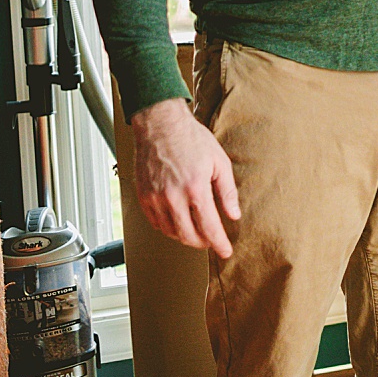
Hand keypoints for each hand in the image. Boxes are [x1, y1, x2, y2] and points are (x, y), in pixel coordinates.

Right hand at [131, 97, 240, 257]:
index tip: (226, 251)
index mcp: (196, 188)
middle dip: (202, 243)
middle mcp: (173, 197)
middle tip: (212, 242)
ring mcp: (155, 198)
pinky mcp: (143, 196)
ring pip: (170, 232)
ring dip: (185, 237)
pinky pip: (155, 223)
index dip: (219, 244)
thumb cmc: (191, 139)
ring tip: (196, 232)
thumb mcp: (219, 161)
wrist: (160, 124)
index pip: (210, 227)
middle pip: (188, 235)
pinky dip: (168, 228)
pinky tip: (178, 222)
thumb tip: (234, 214)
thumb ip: (227, 191)